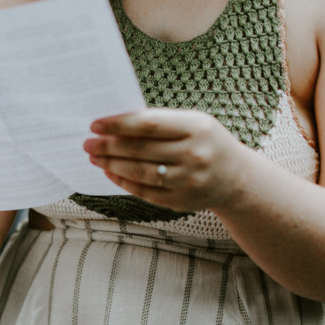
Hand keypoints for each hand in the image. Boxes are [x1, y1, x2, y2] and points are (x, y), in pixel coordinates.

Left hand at [83, 109, 252, 212]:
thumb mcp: (192, 124)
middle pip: (140, 150)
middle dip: (109, 146)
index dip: (119, 124)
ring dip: (111, 165)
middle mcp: (194, 154)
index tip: (96, 124)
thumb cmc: (206, 142)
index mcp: (197, 128)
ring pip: (140, 172)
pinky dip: (123, 182)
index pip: (149, 124)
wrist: (236, 177)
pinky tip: (110, 173)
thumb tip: (115, 126)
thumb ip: (159, 123)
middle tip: (88, 143)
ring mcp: (188, 180)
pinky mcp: (180, 200)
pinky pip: (144, 191)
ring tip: (94, 157)